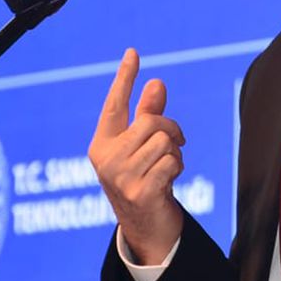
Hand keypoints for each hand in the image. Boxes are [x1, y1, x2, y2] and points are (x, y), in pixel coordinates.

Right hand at [88, 48, 184, 263]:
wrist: (146, 227)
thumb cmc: (144, 179)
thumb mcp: (142, 148)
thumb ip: (148, 116)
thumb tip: (157, 83)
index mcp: (102, 143)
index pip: (114, 105)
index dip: (125, 78)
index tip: (133, 52)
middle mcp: (106, 159)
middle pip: (151, 122)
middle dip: (172, 129)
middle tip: (176, 141)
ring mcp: (120, 177)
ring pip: (165, 142)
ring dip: (175, 153)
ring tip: (167, 167)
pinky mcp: (140, 192)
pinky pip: (172, 162)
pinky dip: (177, 168)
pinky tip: (168, 181)